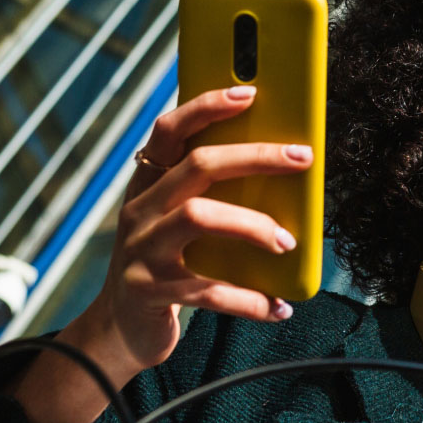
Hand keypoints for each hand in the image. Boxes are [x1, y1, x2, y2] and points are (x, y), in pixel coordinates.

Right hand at [11, 85, 310, 422]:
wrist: (120, 328)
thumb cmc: (167, 264)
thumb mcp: (178, 222)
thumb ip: (211, 196)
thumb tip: (281, 170)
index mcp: (148, 185)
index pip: (169, 131)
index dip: (206, 107)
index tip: (249, 94)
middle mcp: (140, 210)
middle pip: (197, 166)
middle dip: (255, 156)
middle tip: (301, 157)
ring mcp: (141, 250)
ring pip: (200, 217)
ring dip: (253, 225)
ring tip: (288, 242)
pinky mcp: (150, 292)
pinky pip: (207, 290)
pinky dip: (249, 299)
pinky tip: (279, 306)